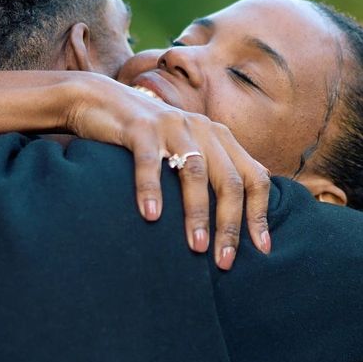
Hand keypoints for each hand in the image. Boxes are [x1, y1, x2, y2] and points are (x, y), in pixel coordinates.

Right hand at [61, 74, 271, 269]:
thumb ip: (209, 173)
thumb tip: (232, 222)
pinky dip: (151, 189)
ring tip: (196, 247)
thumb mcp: (186, 150)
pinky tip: (151, 216)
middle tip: (224, 261)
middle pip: (229, 180)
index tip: (262, 248)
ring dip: (196, 213)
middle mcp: (202, 129)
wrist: (100, 100)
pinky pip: (149, 161)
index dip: (260, 213)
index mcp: (220, 137)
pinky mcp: (140, 127)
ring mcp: (172, 126)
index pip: (255, 176)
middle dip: (230, 224)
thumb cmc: (148, 138)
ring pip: (194, 173)